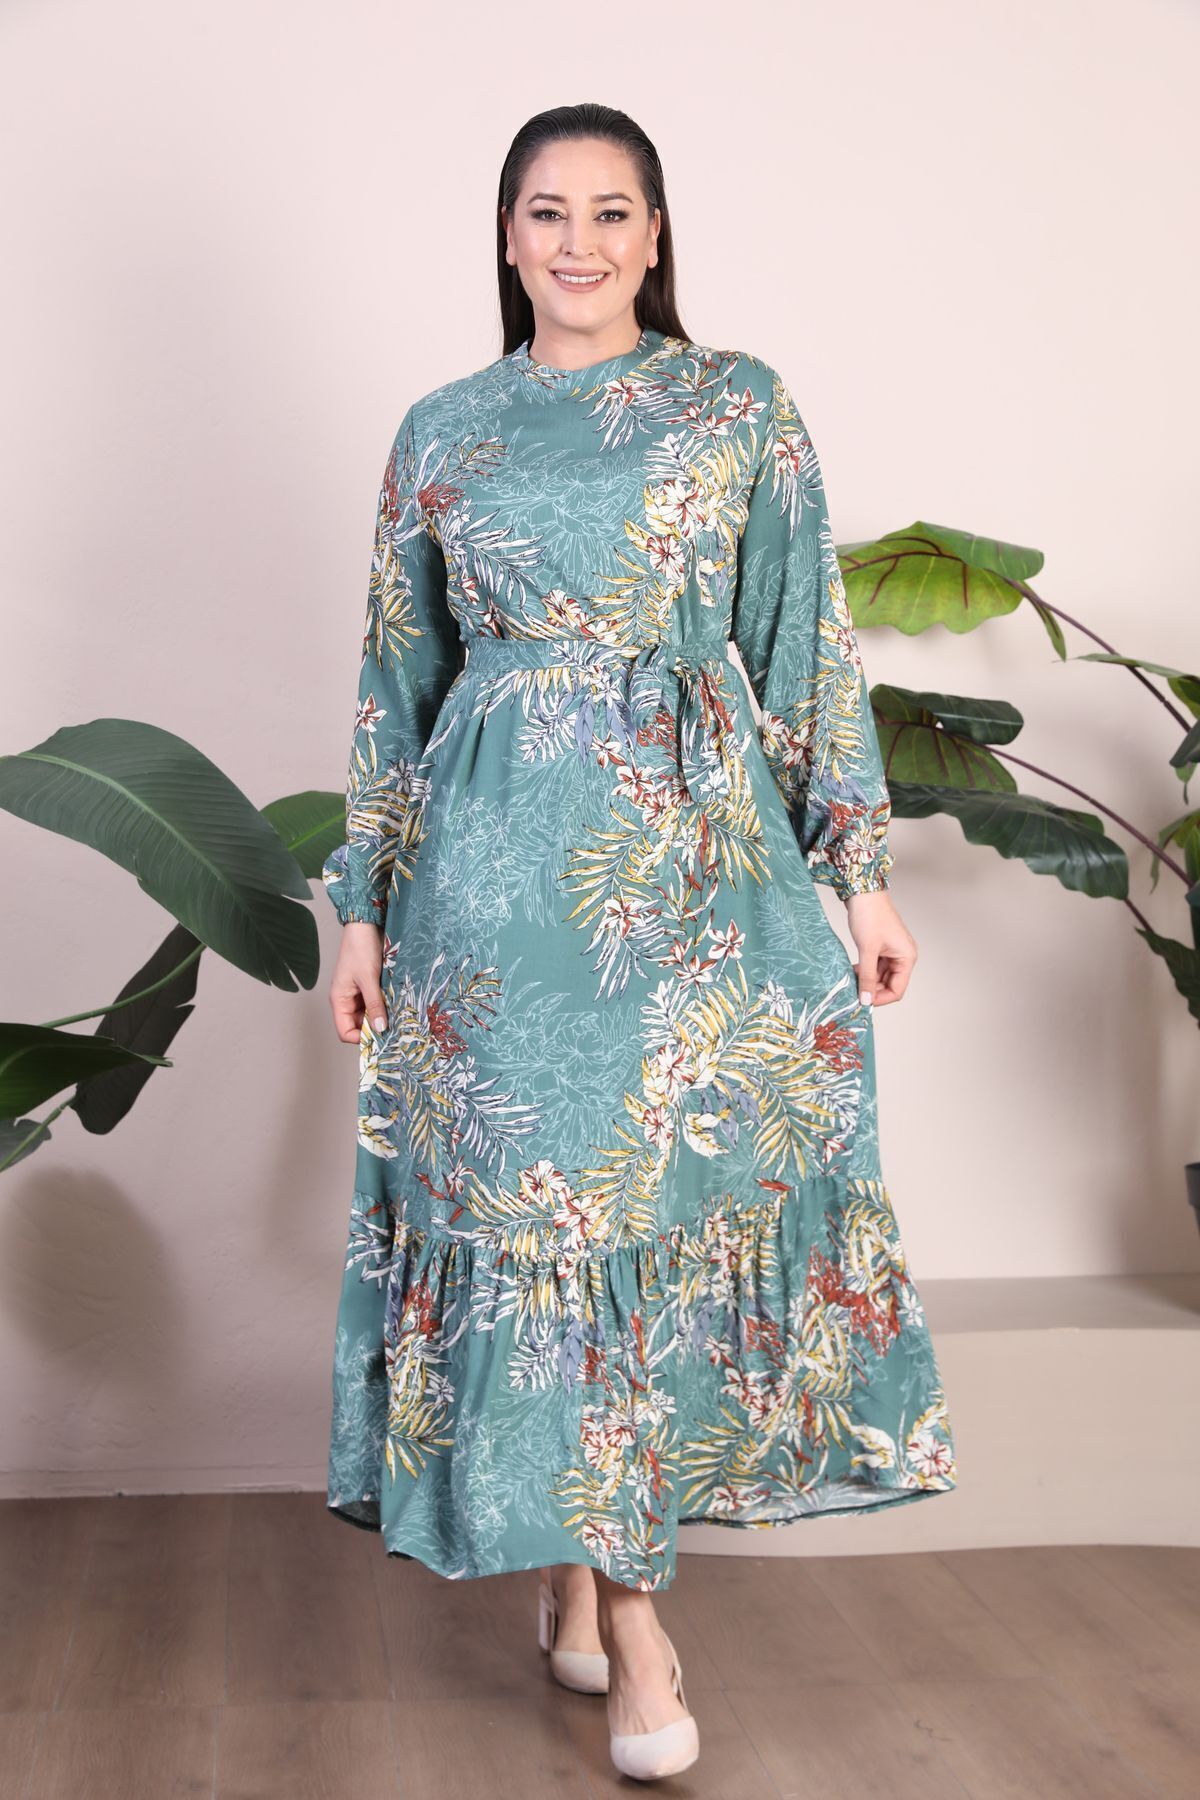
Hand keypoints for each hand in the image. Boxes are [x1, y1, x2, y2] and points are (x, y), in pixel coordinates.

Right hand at [328, 921, 387, 1043]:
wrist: (366, 925)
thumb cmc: (360, 948)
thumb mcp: (369, 979)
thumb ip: (374, 1005)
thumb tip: (380, 1029)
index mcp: (339, 1000)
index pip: (345, 1032)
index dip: (360, 1039)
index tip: (381, 1038)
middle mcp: (347, 1000)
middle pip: (358, 1026)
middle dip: (375, 1029)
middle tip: (395, 1030)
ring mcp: (358, 994)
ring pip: (369, 1016)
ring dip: (382, 1018)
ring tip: (398, 1017)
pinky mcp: (369, 987)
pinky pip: (376, 1005)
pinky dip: (385, 1007)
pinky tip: (397, 1006)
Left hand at [844, 888, 915, 1008]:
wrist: (863, 892)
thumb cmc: (870, 915)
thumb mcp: (867, 950)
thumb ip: (866, 976)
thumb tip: (865, 999)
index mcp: (907, 957)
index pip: (897, 990)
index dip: (880, 998)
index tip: (862, 1002)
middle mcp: (903, 956)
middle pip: (889, 984)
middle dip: (872, 990)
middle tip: (853, 993)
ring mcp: (892, 952)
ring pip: (880, 976)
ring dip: (866, 980)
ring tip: (850, 981)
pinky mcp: (881, 947)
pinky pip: (875, 966)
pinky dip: (864, 971)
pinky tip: (852, 971)